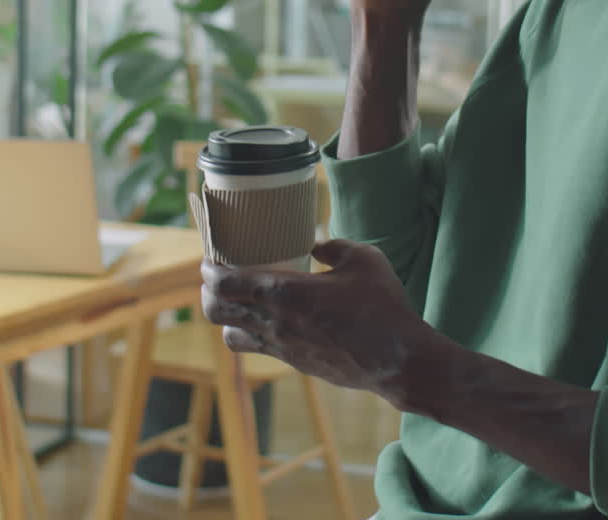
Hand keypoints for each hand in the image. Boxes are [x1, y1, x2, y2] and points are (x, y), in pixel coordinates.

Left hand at [201, 239, 437, 405]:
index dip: (209, 270)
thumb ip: (334, 246)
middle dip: (208, 292)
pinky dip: (251, 332)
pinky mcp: (294, 363)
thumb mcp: (364, 260)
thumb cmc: (383, 307)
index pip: (224, 284)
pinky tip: (268, 320)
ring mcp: (282, 347)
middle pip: (214, 310)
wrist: (398, 360)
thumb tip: (317, 245)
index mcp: (284, 292)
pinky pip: (256, 348)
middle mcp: (274, 322)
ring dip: (226, 317)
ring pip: (230, 335)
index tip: (210, 258)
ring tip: (238, 301)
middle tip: (217, 276)